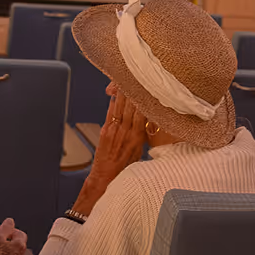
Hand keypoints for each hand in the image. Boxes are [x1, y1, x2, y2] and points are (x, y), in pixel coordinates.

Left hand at [73, 89, 145, 215]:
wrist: (105, 179)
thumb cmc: (125, 168)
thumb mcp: (140, 151)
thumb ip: (142, 135)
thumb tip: (147, 122)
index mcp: (139, 137)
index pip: (144, 112)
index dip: (146, 98)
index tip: (150, 87)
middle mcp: (128, 131)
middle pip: (133, 106)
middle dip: (135, 90)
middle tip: (139, 75)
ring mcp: (115, 130)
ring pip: (122, 106)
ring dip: (124, 92)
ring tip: (127, 78)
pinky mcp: (105, 131)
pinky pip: (110, 113)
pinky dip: (113, 102)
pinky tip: (115, 92)